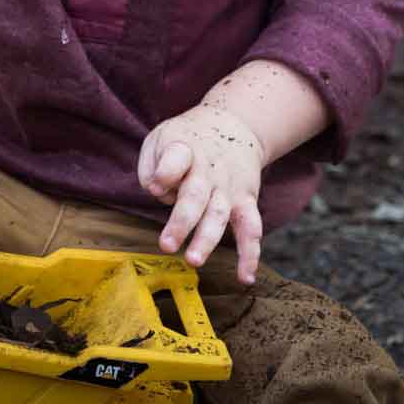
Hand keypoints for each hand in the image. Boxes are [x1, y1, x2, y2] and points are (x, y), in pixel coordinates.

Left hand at [137, 104, 267, 282]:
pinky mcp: (246, 201)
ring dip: (207, 239)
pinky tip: (245, 278)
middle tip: (167, 245)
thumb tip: (158, 192)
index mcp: (184, 149)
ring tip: (193, 260)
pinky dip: (250, 254)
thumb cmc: (187, 140)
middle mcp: (208, 170)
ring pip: (219, 215)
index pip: (176, 159)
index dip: (166, 172)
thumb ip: (152, 166)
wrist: (235, 125)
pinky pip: (251, 229)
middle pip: (196, 195)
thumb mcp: (161, 138)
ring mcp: (229, 187)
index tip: (156, 185)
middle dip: (182, 221)